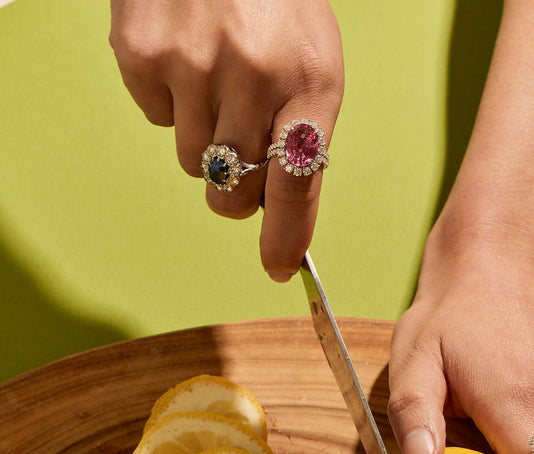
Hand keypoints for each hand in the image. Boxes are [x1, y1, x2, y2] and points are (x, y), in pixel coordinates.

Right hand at [109, 0, 343, 279]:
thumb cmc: (275, 1)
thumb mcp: (313, 63)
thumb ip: (301, 138)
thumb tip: (281, 220)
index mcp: (309, 80)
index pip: (296, 185)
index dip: (284, 237)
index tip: (277, 267)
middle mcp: (252, 75)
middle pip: (234, 191)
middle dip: (237, 188)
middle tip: (240, 146)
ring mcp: (193, 64)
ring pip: (193, 164)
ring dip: (204, 139)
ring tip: (215, 81)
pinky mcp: (142, 54)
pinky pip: (156, 120)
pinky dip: (169, 100)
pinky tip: (185, 54)